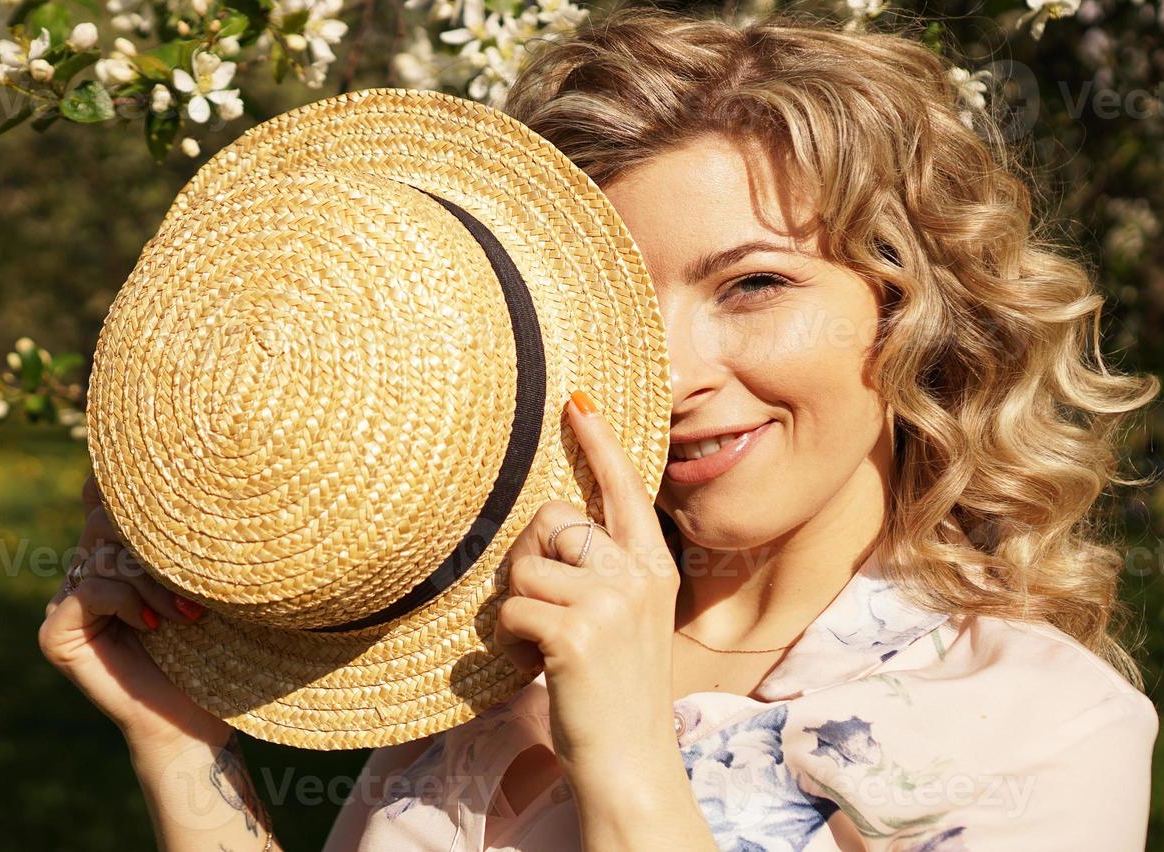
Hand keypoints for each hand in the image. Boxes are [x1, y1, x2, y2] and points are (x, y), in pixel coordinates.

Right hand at [38, 473, 230, 751]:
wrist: (192, 721)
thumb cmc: (211, 651)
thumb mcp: (202, 584)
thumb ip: (181, 540)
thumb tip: (190, 480)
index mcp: (116, 554)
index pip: (102, 499)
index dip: (115, 481)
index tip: (153, 468)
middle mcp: (84, 572)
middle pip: (105, 520)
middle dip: (154, 547)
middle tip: (193, 591)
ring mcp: (65, 603)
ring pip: (101, 556)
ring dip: (152, 583)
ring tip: (187, 617)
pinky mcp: (55, 634)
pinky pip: (88, 590)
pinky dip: (126, 601)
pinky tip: (151, 626)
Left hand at [493, 391, 680, 778]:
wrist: (631, 763)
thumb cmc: (617, 693)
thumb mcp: (631, 621)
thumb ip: (607, 573)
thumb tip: (555, 528)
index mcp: (654, 567)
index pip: (625, 489)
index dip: (599, 443)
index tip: (577, 400)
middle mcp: (637, 575)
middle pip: (555, 518)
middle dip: (530, 556)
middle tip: (540, 603)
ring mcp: (609, 602)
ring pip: (526, 565)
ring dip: (519, 606)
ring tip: (544, 644)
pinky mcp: (575, 632)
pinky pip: (512, 608)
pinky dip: (509, 640)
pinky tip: (537, 665)